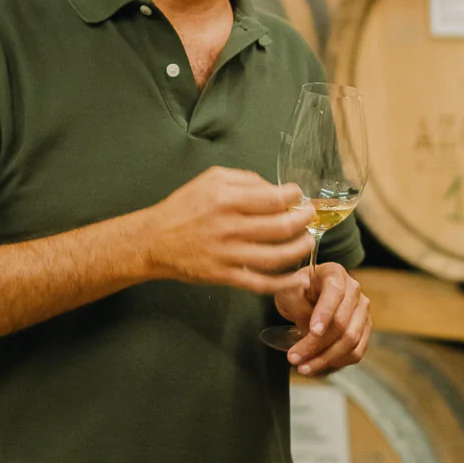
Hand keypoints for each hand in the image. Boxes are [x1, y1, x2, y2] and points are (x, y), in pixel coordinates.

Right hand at [143, 168, 314, 293]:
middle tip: (309, 217)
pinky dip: (285, 283)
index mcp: (226, 198)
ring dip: (301, 249)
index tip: (299, 197)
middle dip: (304, 221)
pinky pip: (262, 283)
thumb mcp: (210, 179)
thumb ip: (245, 179)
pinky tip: (299, 278)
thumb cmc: (183, 207)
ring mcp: (228, 254)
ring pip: (277, 256)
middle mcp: (228, 227)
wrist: (154, 241)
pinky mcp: (225, 276)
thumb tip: (276, 189)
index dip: (295, 197)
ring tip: (307, 241)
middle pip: (281, 227)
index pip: (274, 198)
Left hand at [273, 262, 370, 375]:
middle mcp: (354, 290)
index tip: (312, 331)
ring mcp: (362, 310)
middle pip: (342, 323)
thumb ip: (299, 309)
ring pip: (350, 341)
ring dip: (326, 358)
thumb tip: (312, 335)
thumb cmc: (297, 290)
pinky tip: (317, 366)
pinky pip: (356, 352)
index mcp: (334, 273)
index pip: (334, 294)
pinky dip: (337, 362)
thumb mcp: (288, 292)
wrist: (307, 294)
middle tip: (294, 357)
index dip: (325, 314)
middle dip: (317, 345)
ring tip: (303, 367)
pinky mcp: (364, 329)